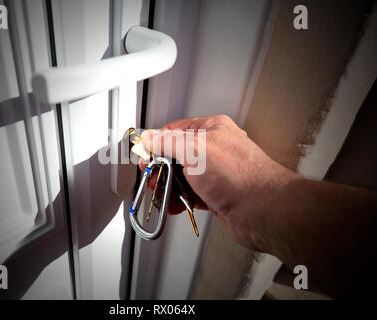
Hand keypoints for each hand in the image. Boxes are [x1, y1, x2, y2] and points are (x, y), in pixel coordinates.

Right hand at [139, 114, 297, 249]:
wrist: (263, 211)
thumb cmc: (239, 176)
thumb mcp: (194, 150)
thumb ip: (167, 142)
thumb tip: (149, 138)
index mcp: (211, 129)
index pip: (175, 130)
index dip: (156, 143)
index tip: (144, 156)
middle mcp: (215, 149)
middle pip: (177, 156)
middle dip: (161, 169)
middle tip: (152, 178)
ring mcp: (216, 173)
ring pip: (183, 177)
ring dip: (169, 187)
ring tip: (162, 195)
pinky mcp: (217, 194)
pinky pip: (191, 194)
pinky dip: (180, 200)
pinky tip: (175, 205)